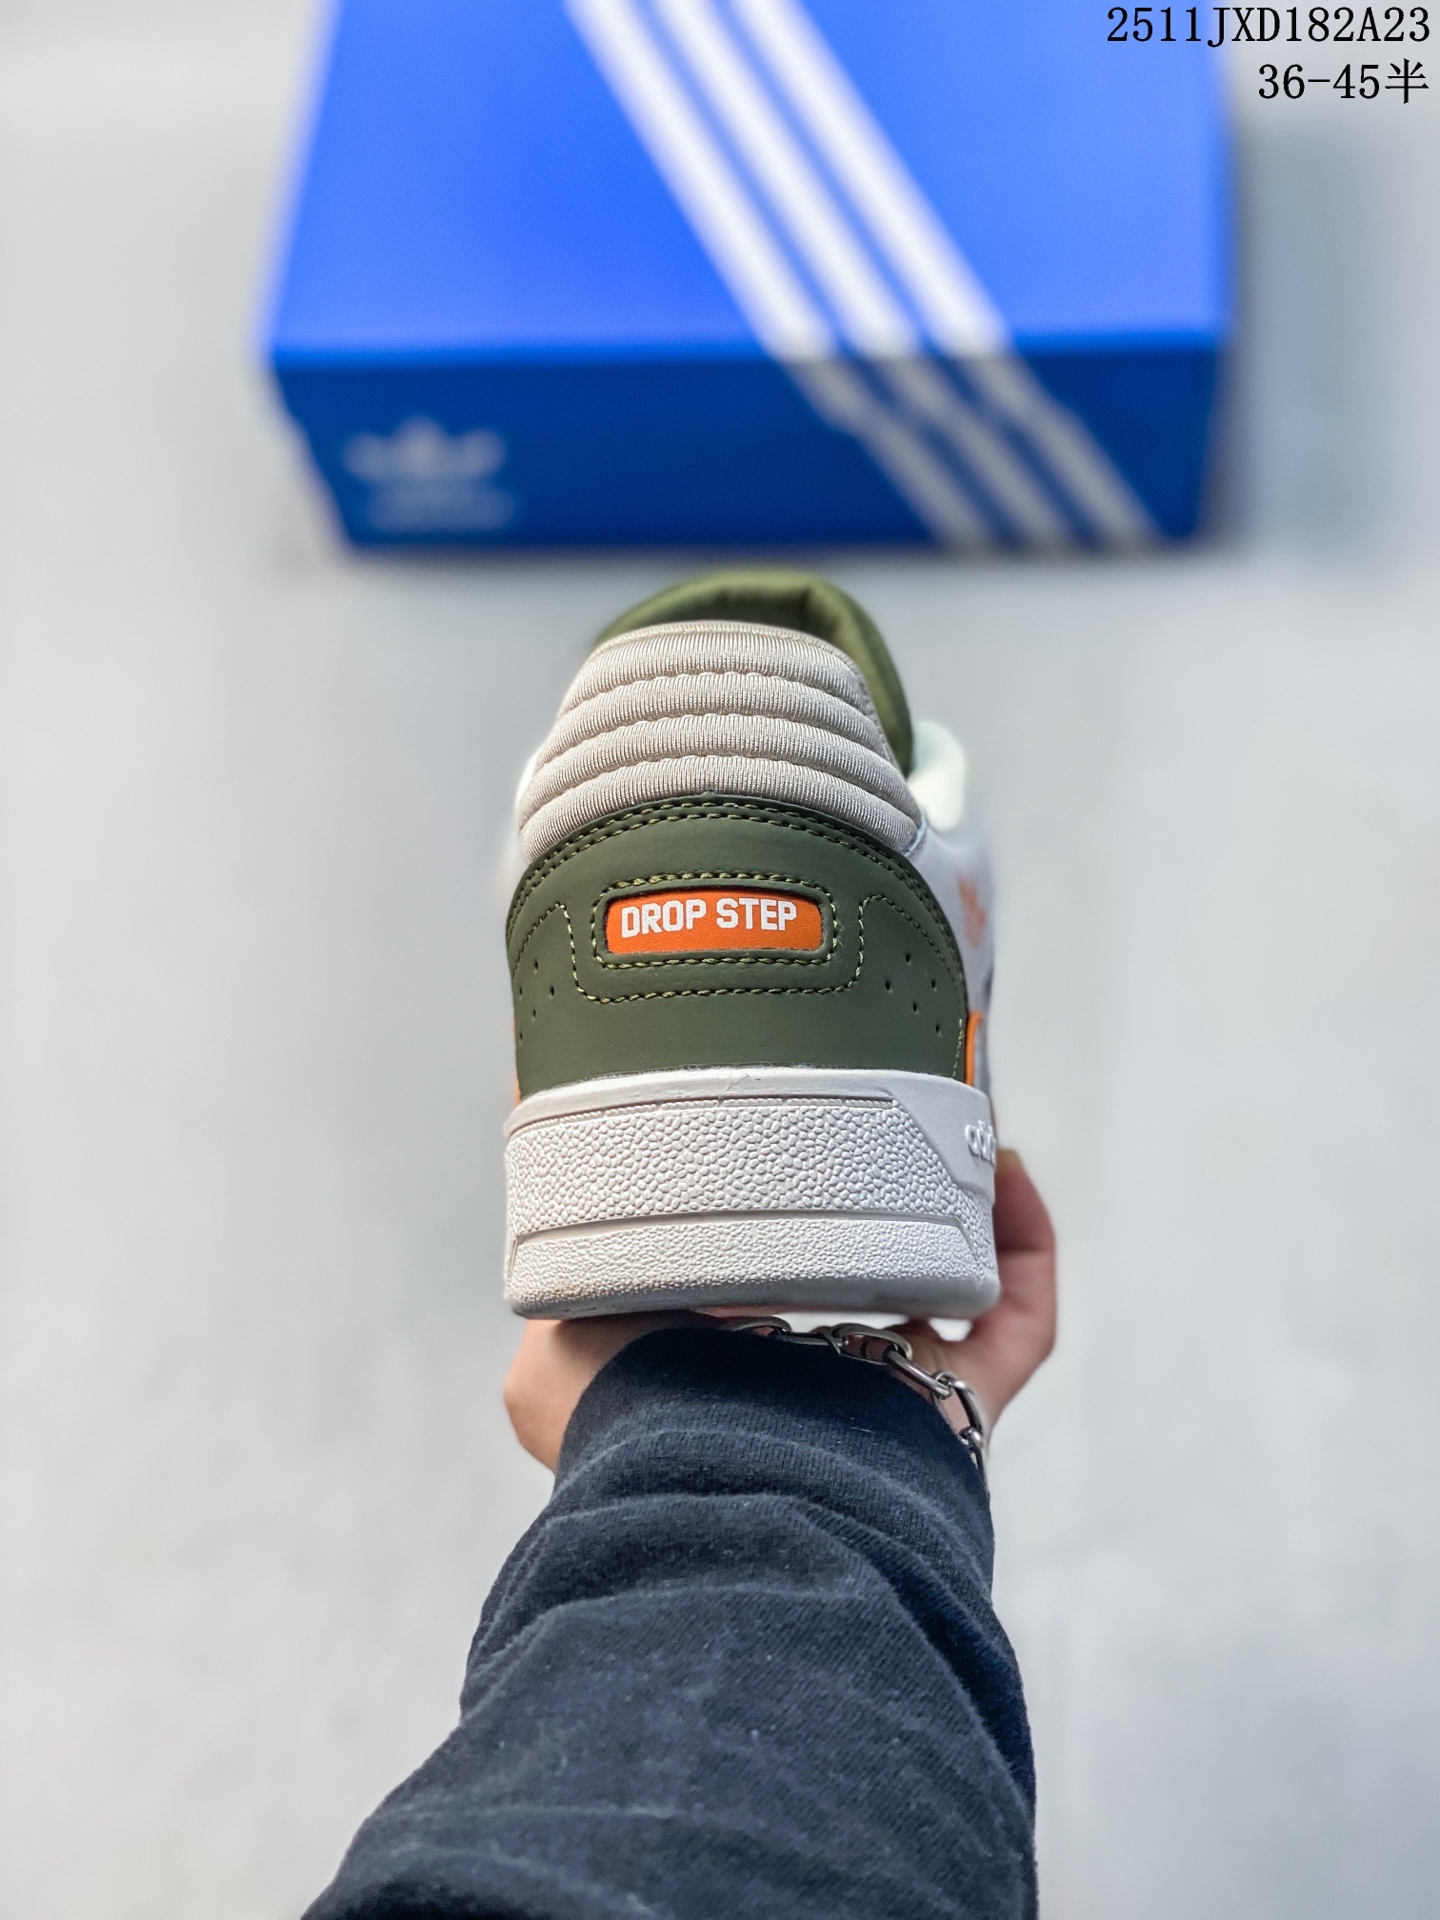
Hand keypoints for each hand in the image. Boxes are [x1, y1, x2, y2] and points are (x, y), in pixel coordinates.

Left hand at [503, 1149, 1055, 1470]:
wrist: (719, 1490)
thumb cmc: (633, 1429)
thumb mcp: (550, 1350)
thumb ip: (564, 1277)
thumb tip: (557, 1193)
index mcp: (720, 1380)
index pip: (755, 1294)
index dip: (777, 1223)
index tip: (790, 1146)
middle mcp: (810, 1396)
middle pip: (865, 1289)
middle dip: (882, 1206)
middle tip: (890, 1125)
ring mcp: (893, 1406)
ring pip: (950, 1301)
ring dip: (963, 1214)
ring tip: (957, 1131)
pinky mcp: (963, 1411)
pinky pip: (1018, 1325)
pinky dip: (1027, 1248)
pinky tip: (1009, 1174)